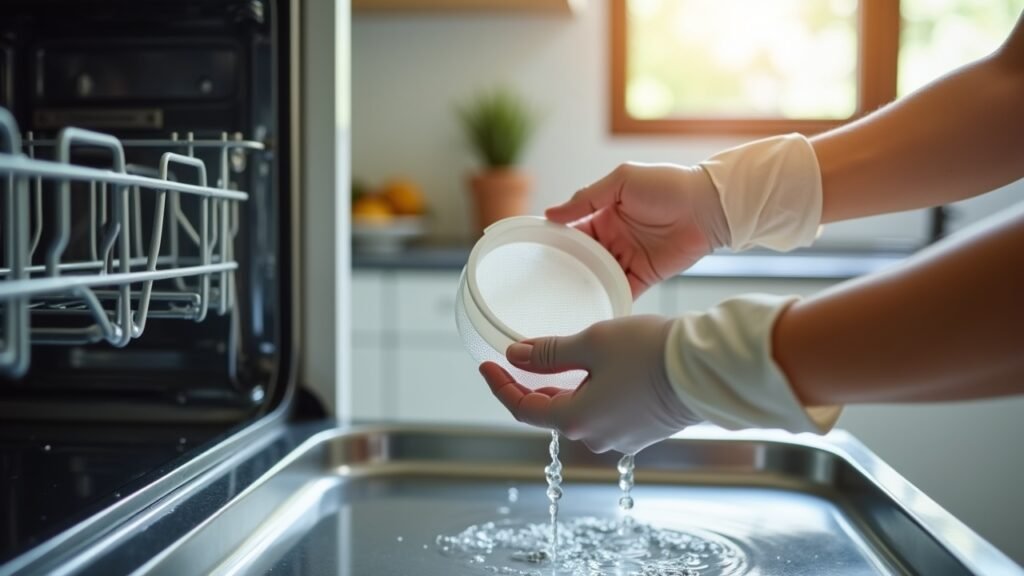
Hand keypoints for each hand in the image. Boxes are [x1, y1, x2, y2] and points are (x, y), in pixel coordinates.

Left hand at [478, 315, 699, 454]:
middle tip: (522, 357)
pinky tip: (603, 372)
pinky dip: (595, 394)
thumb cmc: (650, 353)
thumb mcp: (592, 343)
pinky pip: (608, 414)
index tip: (487, 365)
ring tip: (567, 360)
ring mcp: (622, 438)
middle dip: (534, 386)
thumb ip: (549, 353)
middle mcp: (596, 437)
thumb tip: (515, 356)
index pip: (522, 409)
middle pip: (551, 413)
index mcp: (576, 420)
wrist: (707, 369)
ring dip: (568, 389)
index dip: (500, 386)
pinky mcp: (644, 432)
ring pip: (581, 413)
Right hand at [546, 163, 729, 297]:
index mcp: (605, 214)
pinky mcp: (645, 275)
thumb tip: (552, 214)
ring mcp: (629, 258)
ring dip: (584, 287)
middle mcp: (614, 238)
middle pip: (583, 258)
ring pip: (599, 277)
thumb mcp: (622, 181)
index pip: (573, 231)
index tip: (536, 254)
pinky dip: (609, 300)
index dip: (557, 242)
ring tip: (560, 302)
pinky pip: (622, 291)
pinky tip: (592, 309)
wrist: (709, 205)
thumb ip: (587, 198)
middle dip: (566, 269)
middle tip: (542, 285)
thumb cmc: (668, 185)